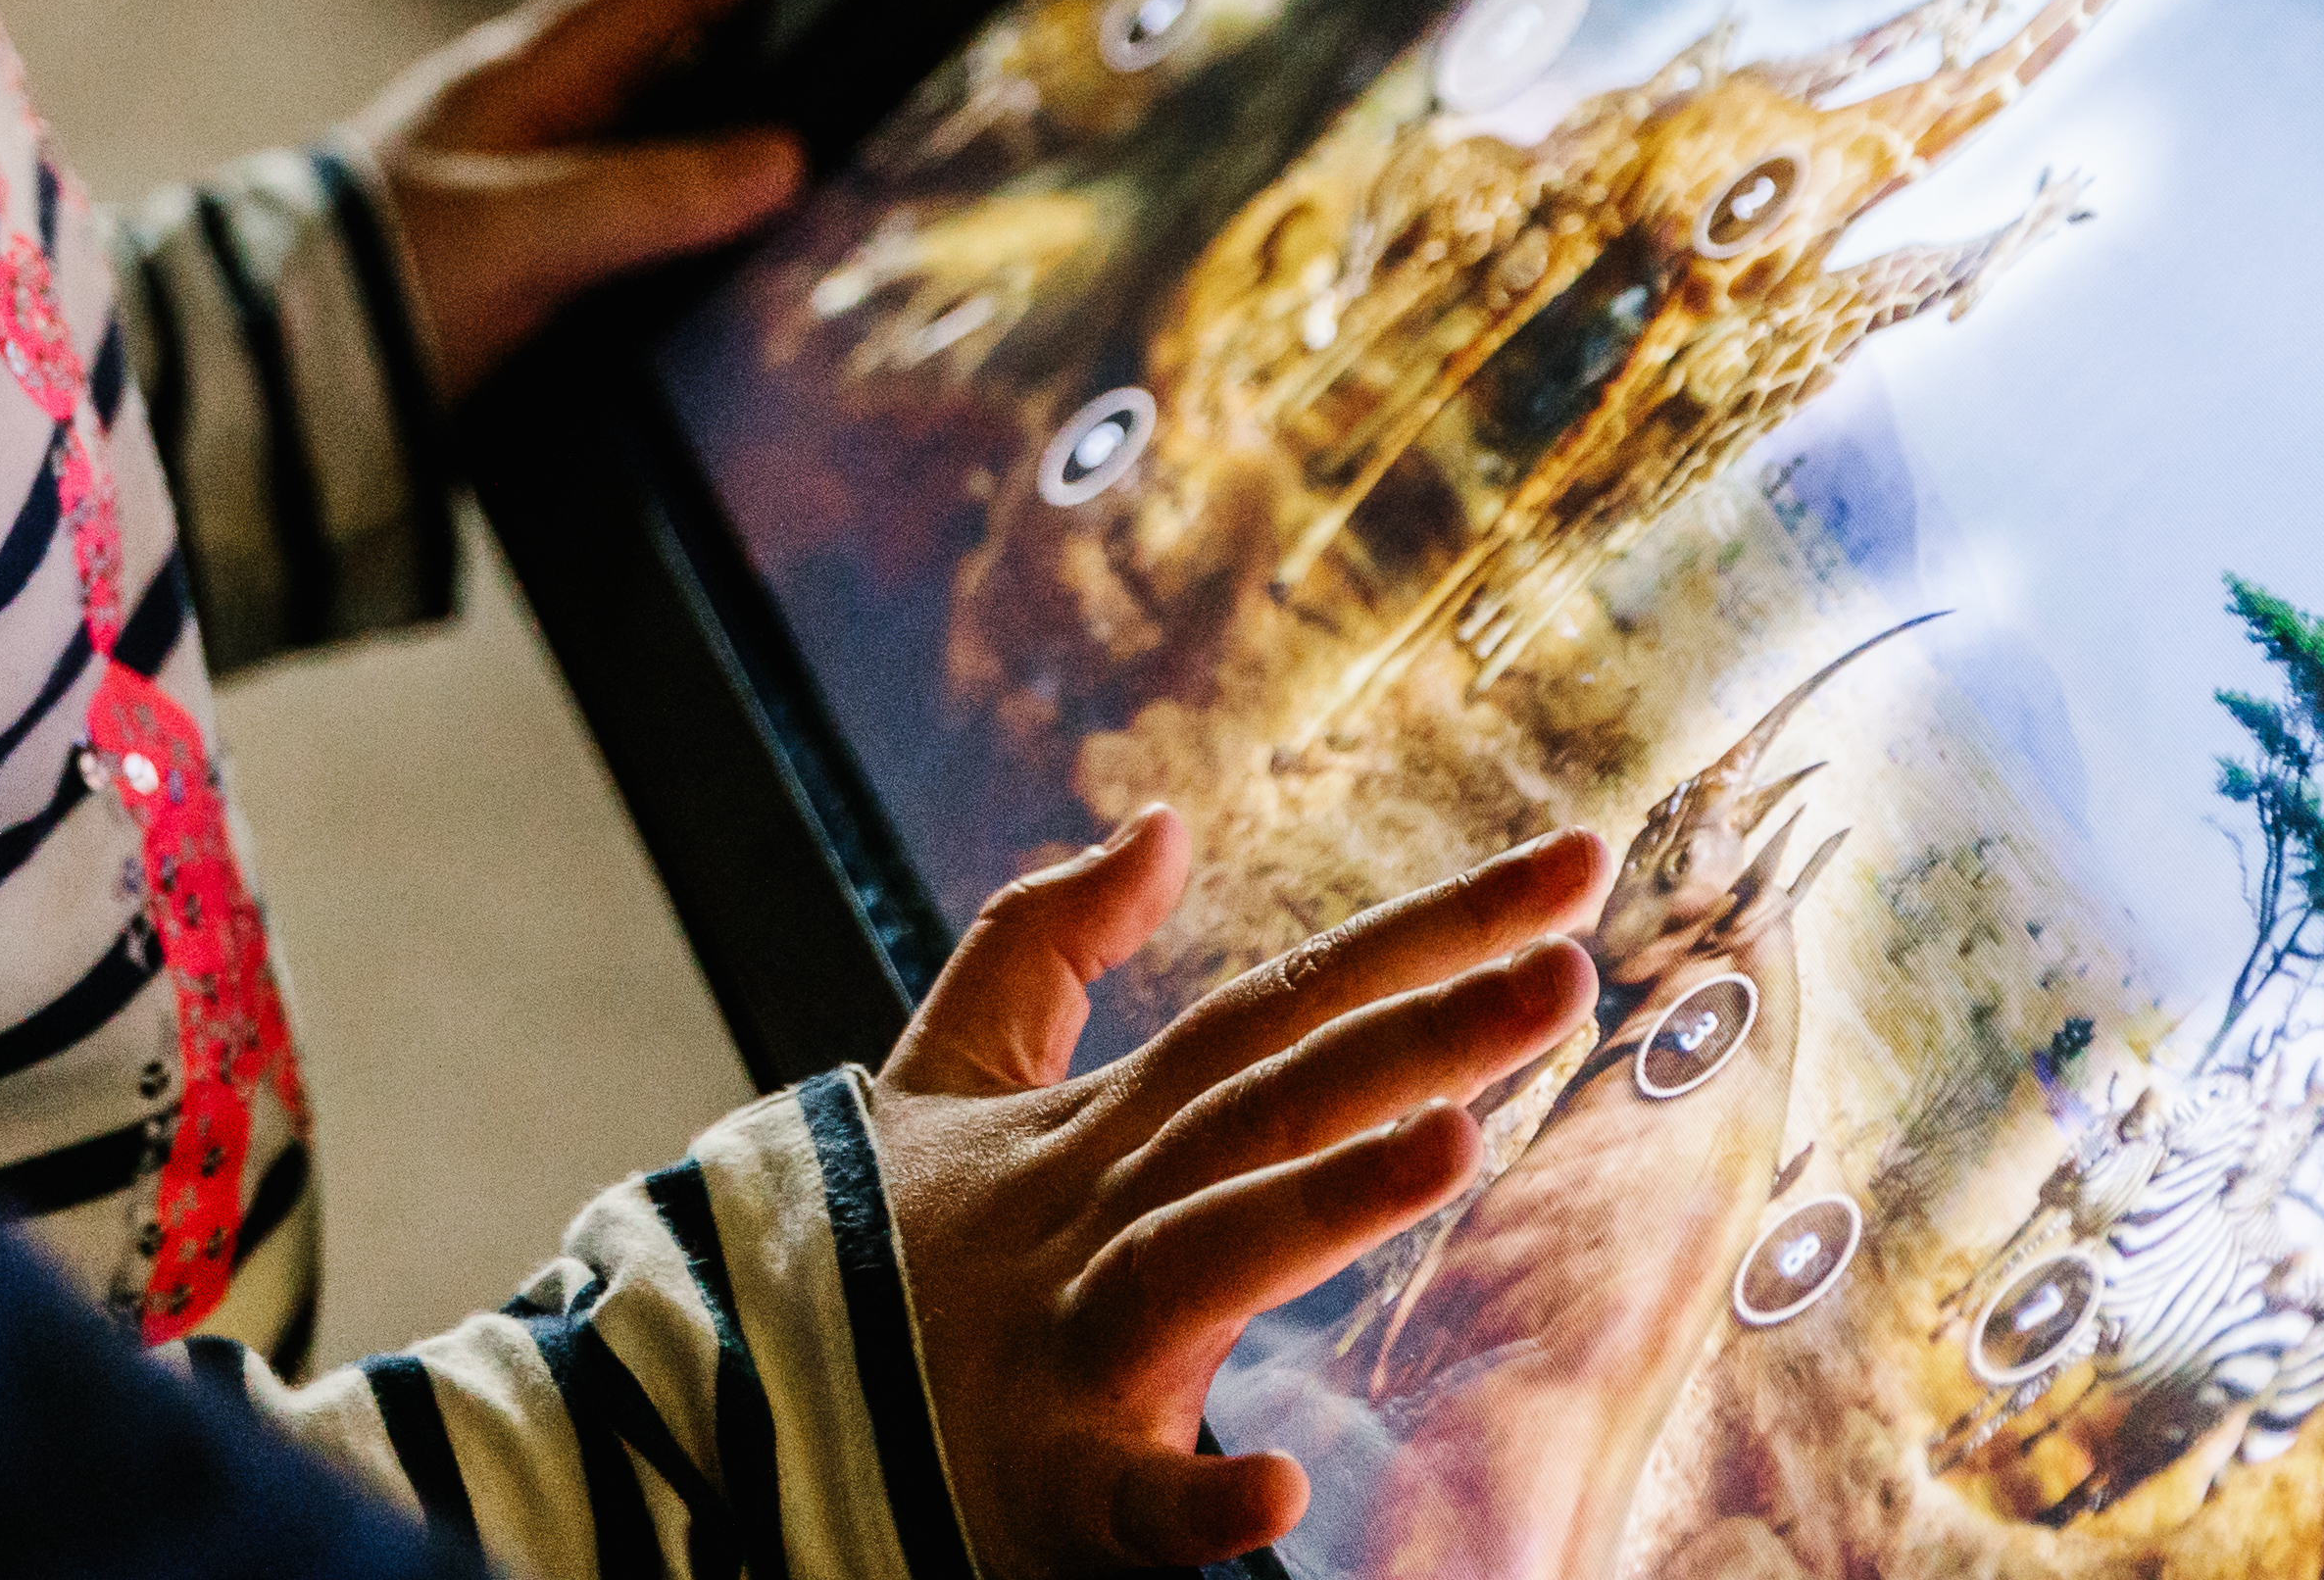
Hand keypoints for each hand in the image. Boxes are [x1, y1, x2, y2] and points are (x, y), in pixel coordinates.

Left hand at [350, 0, 800, 401]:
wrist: (271, 374)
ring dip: (715, 165)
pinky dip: (676, 232)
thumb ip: (648, 196)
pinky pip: (618, 221)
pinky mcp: (511, 257)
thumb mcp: (525, 233)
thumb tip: (778, 158)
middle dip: (751, 79)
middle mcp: (523, 116)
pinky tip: (716, 274)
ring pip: (643, 149)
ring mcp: (516, 185)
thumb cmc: (380, 279)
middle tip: (844, 111)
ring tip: (810, 200)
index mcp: (521, 76)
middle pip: (663, 70)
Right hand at [871, 810, 1612, 1575]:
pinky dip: (1196, 1500)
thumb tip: (1161, 821)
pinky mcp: (1044, 1488)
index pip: (1284, 997)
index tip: (1578, 866)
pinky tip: (1281, 1489)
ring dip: (1320, 1203)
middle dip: (1423, 1028)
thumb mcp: (949, 1072)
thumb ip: (1045, 940)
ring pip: (1202, 1255)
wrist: (745, 1400)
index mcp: (1102, 1125)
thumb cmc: (880, 1248)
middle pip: (1272, 1098)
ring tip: (1453, 1143)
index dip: (1427, 927)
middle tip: (1570, 965)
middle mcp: (1100, 1214)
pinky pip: (1127, 1502)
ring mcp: (1071, 1347)